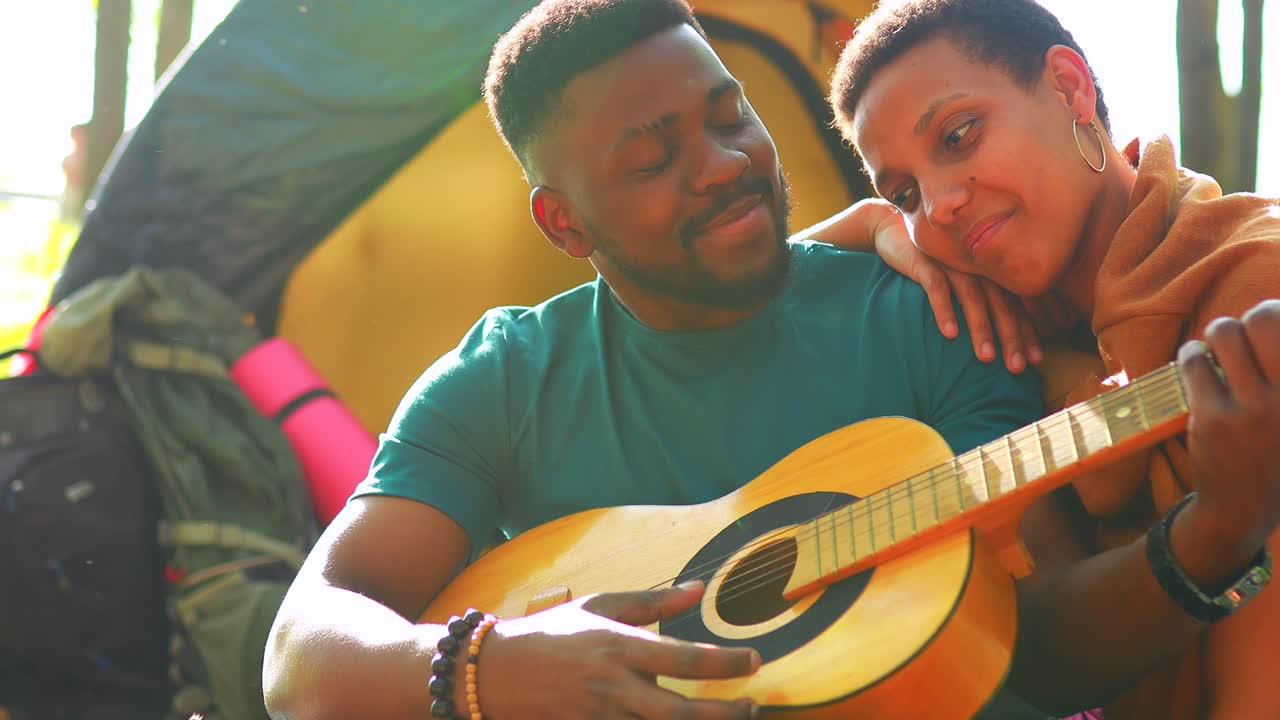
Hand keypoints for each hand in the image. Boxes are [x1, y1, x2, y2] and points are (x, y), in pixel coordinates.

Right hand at [474, 581, 759, 719]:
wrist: (494, 673)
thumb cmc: (553, 634)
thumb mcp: (600, 606)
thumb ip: (653, 602)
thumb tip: (699, 589)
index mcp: (618, 646)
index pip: (684, 657)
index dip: (725, 663)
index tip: (755, 661)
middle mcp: (612, 687)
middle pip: (680, 713)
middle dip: (725, 715)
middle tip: (755, 708)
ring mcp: (599, 718)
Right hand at [868, 209, 1041, 373]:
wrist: (893, 230)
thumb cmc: (934, 263)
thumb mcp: (961, 277)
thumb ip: (981, 297)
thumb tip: (1000, 336)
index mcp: (990, 272)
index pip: (1016, 304)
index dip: (1027, 332)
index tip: (1036, 361)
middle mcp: (977, 267)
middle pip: (1001, 304)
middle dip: (1011, 337)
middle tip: (1017, 367)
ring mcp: (953, 263)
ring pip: (973, 298)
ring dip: (981, 329)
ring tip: (986, 358)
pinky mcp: (926, 261)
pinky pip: (937, 288)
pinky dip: (945, 310)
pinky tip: (950, 334)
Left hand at [1171, 300, 1279, 585]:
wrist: (1244, 506)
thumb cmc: (1276, 452)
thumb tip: (1271, 311)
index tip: (1275, 315)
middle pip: (1265, 318)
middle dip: (1254, 316)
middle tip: (1248, 331)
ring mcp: (1253, 409)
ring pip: (1225, 332)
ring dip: (1220, 332)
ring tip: (1221, 347)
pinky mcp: (1213, 417)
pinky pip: (1195, 359)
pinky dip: (1193, 353)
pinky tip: (1199, 363)